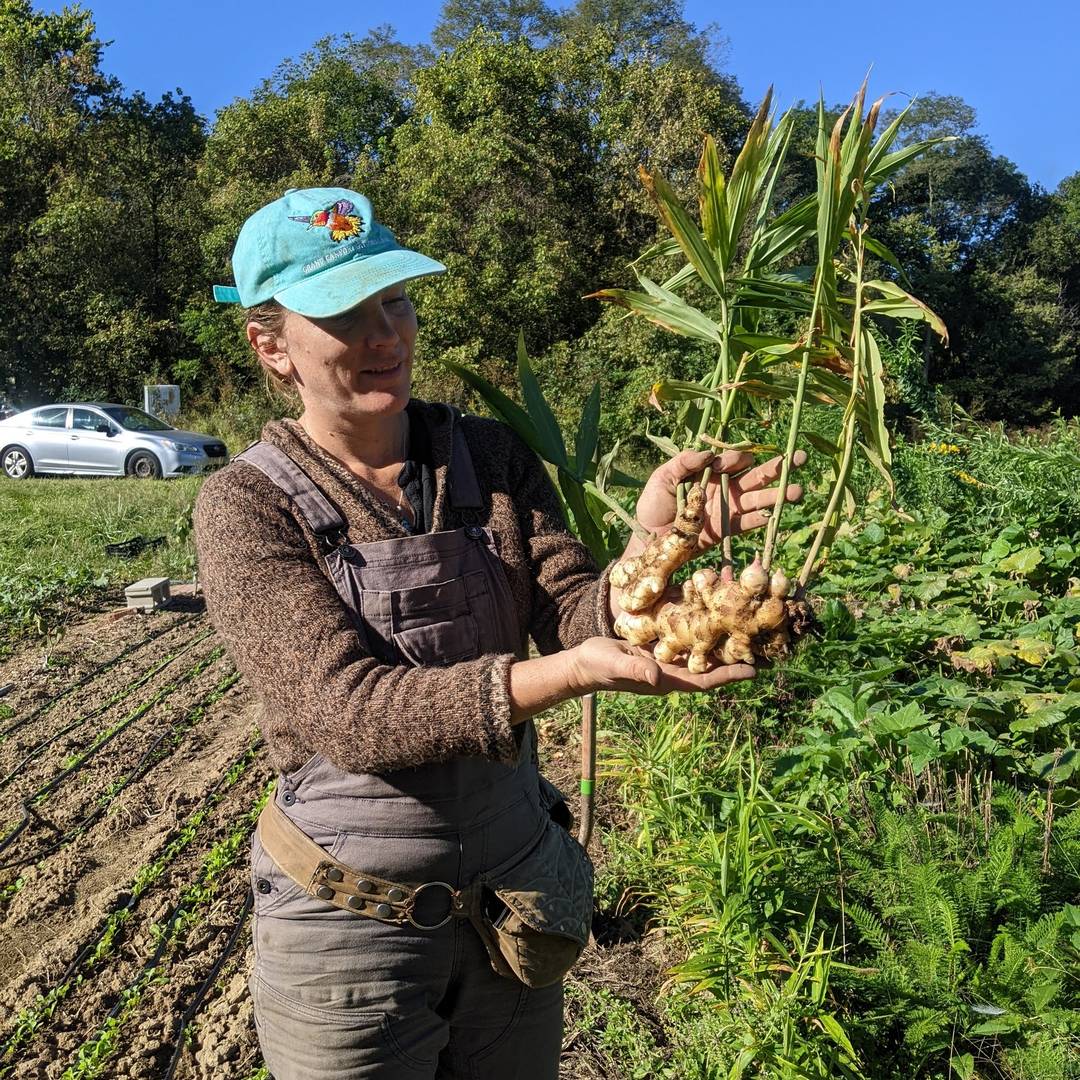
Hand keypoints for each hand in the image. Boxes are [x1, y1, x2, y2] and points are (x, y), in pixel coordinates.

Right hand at [566, 636, 755, 695]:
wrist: (585, 663)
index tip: (755, 669)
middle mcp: (674, 670)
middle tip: (762, 643)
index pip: (705, 680)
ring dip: (723, 640)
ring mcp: (669, 659)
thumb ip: (635, 669)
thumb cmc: (599, 666)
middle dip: (735, 656)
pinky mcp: (662, 646)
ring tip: (745, 624)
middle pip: (711, 666)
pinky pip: (689, 638)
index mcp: (667, 679)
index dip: (730, 675)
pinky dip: (703, 627)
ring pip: (703, 651)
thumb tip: (657, 676)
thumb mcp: (615, 664)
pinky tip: (714, 612)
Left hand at [634, 447, 807, 552]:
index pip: (732, 460)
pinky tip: (777, 514)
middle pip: (754, 475)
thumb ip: (683, 462)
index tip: (741, 461)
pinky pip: (747, 523)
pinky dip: (761, 519)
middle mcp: (723, 487)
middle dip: (777, 468)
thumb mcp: (662, 478)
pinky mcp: (726, 530)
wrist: (649, 539)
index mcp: (709, 472)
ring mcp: (726, 509)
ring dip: (777, 495)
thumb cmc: (653, 505)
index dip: (739, 459)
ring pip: (757, 498)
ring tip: (797, 491)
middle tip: (800, 458)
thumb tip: (708, 454)